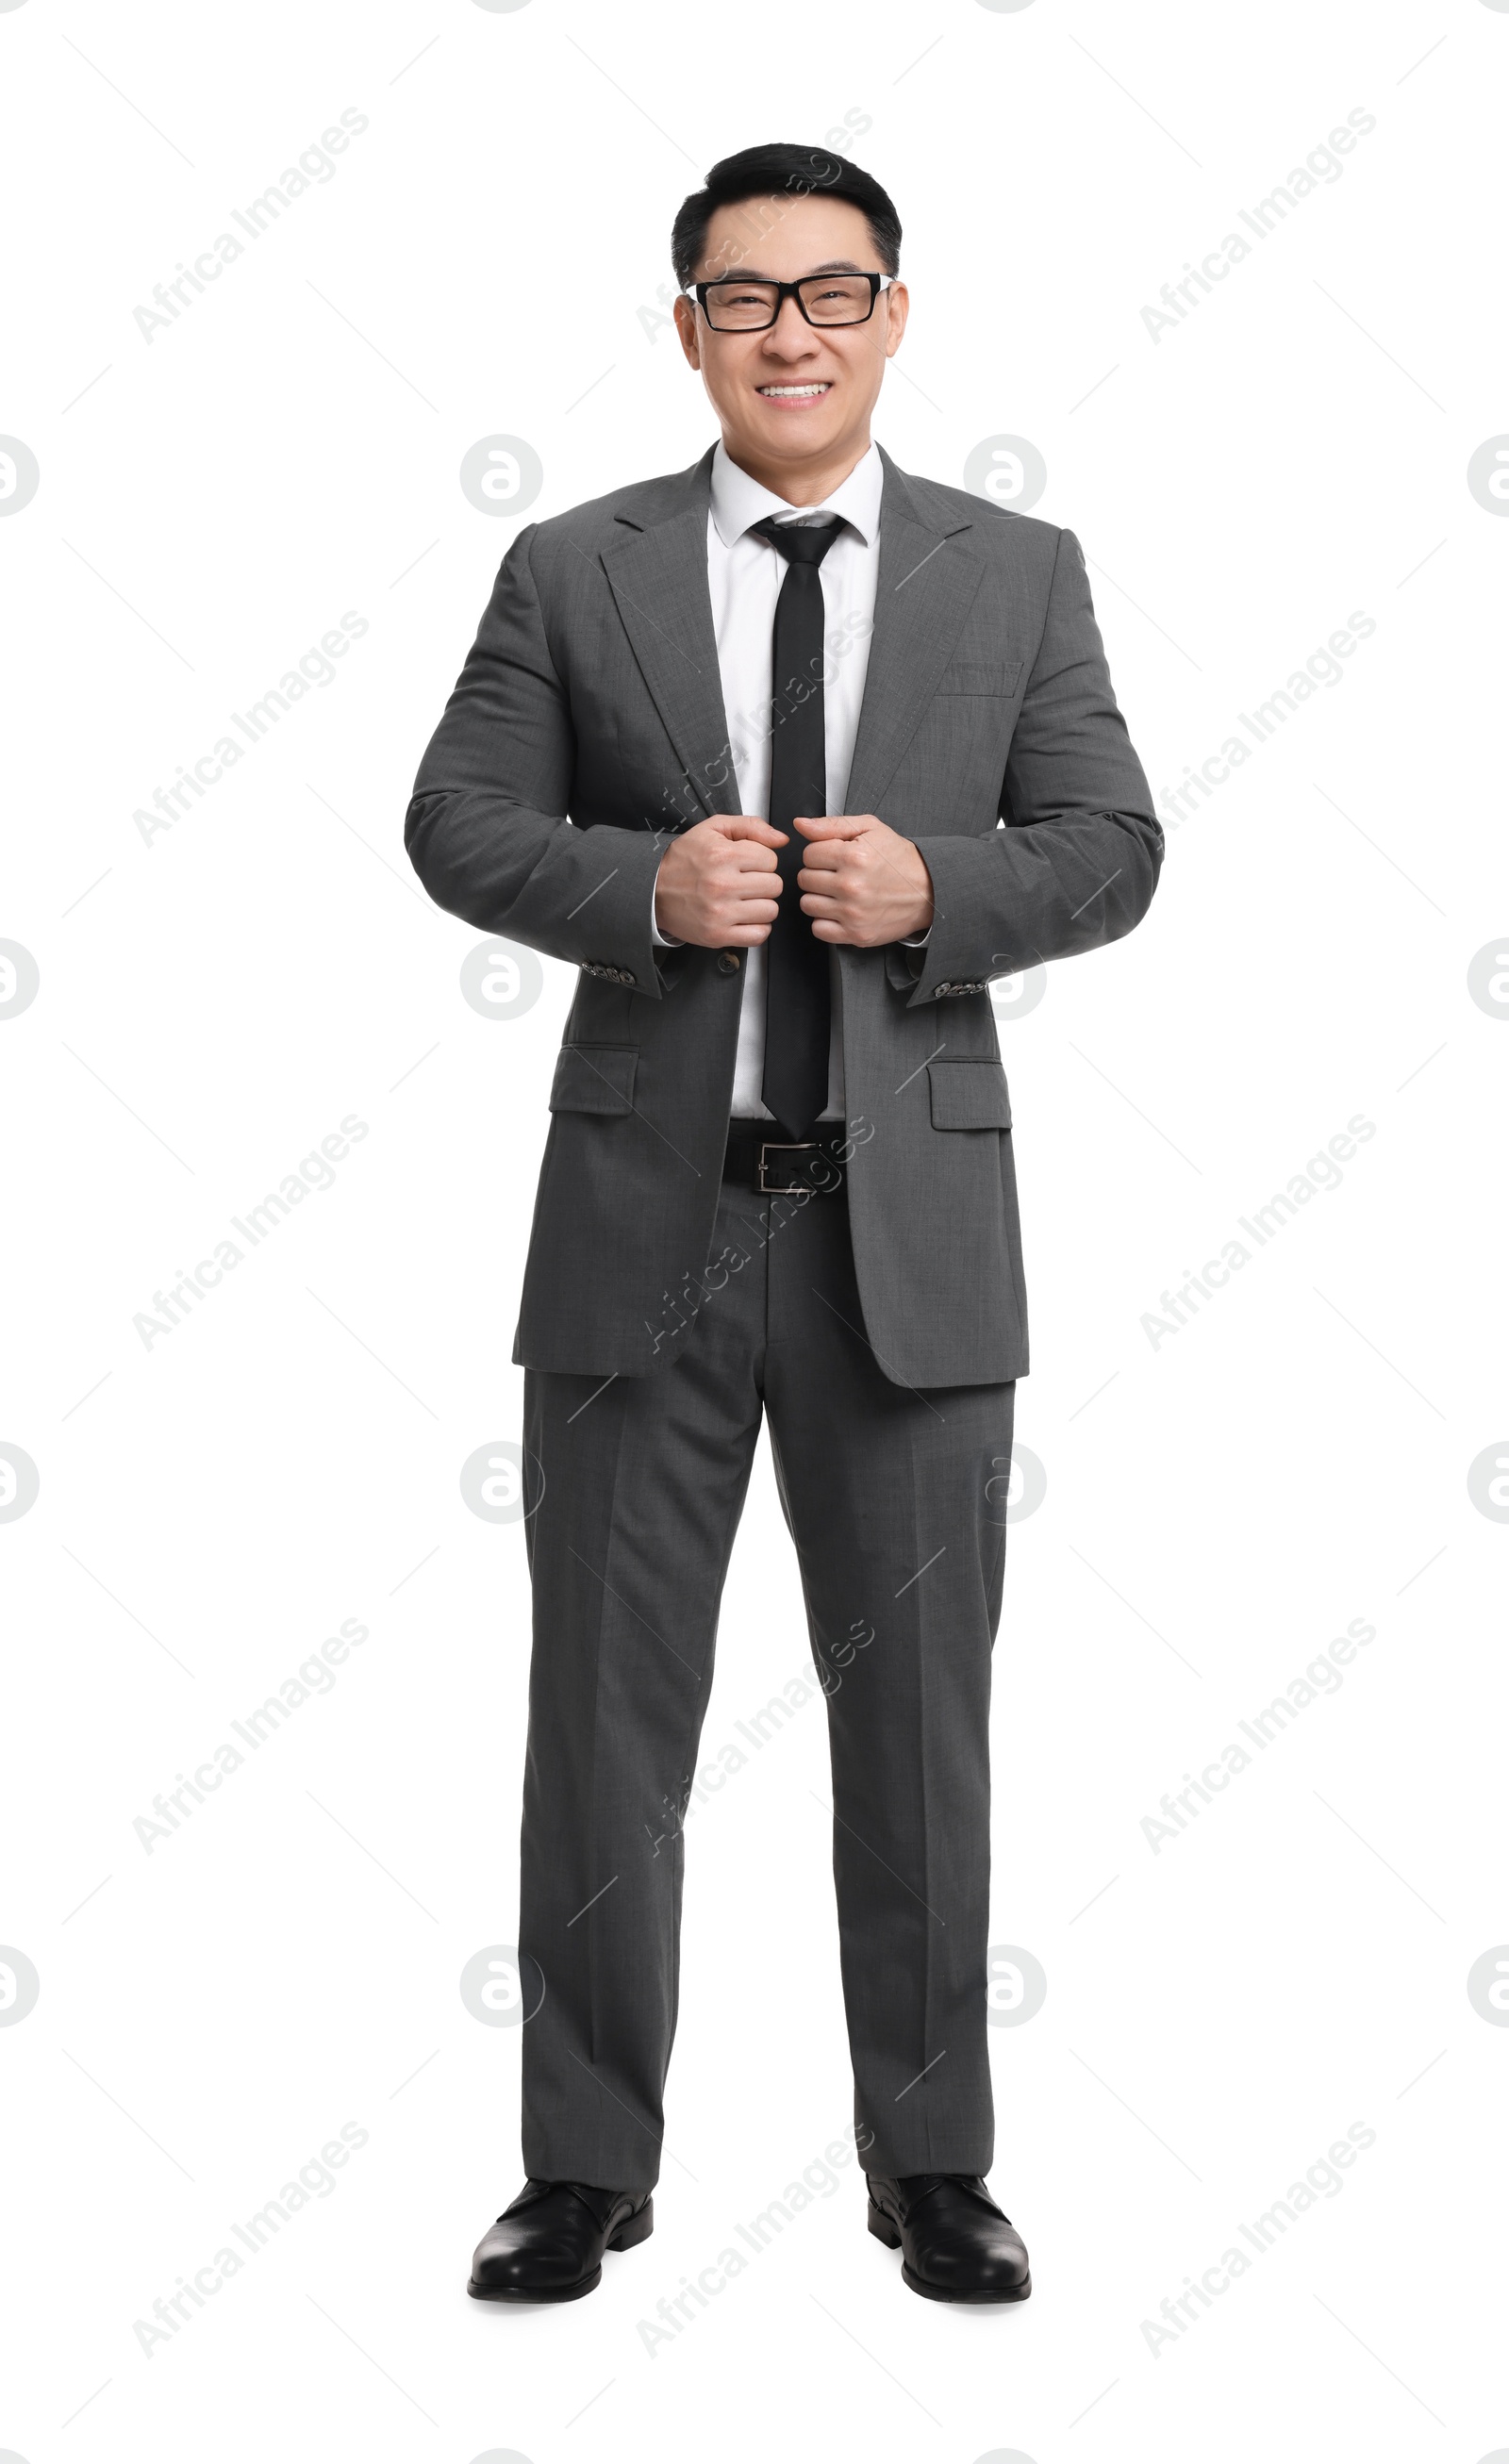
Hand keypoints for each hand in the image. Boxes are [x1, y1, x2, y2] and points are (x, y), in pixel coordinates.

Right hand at [653, 815, 785, 947]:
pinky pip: (759, 935)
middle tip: (745, 882)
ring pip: (771, 910)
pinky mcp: (718, 936)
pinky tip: (743, 917)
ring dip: (761, 905)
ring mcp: (720, 913)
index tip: (746, 863)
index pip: (771, 859)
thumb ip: (751, 826)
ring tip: (743, 899)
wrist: (652, 889)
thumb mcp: (713, 829)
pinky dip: (757, 927)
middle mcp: (721, 885)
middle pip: (775, 885)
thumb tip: (782, 840)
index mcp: (722, 855)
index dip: (761, 860)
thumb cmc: (684, 859)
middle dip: (763, 881)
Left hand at [794, 814, 934, 945]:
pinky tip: (840, 911)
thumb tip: (800, 824)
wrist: (929, 890)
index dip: (820, 853)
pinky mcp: (856, 934)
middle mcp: (852, 886)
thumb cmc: (899, 859)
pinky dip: (825, 921)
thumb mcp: (870, 828)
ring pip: (807, 904)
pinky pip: (819, 929)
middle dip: (818, 874)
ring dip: (819, 898)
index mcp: (854, 857)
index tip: (835, 857)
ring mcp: (853, 913)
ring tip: (839, 892)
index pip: (808, 854)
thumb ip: (831, 825)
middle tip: (838, 874)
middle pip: (804, 879)